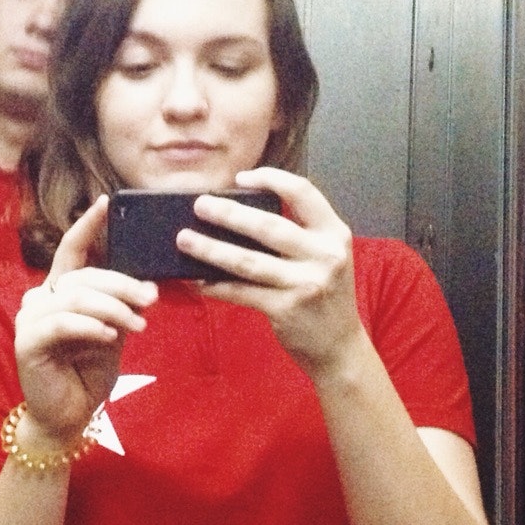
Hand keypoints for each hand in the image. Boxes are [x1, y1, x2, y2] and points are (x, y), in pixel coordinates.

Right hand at [15, 196, 156, 440]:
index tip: (105, 203)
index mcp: (59, 291)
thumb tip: (148, 286)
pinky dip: (90, 326)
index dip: (87, 226)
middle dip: (121, 284)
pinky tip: (110, 336)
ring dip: (112, 308)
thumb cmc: (88, 372)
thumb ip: (121, 306)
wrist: (69, 415)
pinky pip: (62, 323)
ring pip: (74, 297)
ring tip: (138, 324)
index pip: (71, 251)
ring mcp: (30, 319)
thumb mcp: (113, 331)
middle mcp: (40, 299)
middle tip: (151, 299)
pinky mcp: (27, 342)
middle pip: (82, 276)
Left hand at [179, 167, 362, 375]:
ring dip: (212, 249)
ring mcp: (305, 284)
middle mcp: (323, 256)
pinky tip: (197, 281)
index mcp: (334, 234)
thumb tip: (240, 212)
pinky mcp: (286, 309)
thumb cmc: (325, 294)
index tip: (240, 178)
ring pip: (248, 261)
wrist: (339, 345)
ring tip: (185, 240)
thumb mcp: (326, 256)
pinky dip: (216, 286)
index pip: (303, 192)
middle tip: (199, 205)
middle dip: (229, 214)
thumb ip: (299, 234)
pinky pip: (242, 292)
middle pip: (268, 226)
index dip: (271, 179)